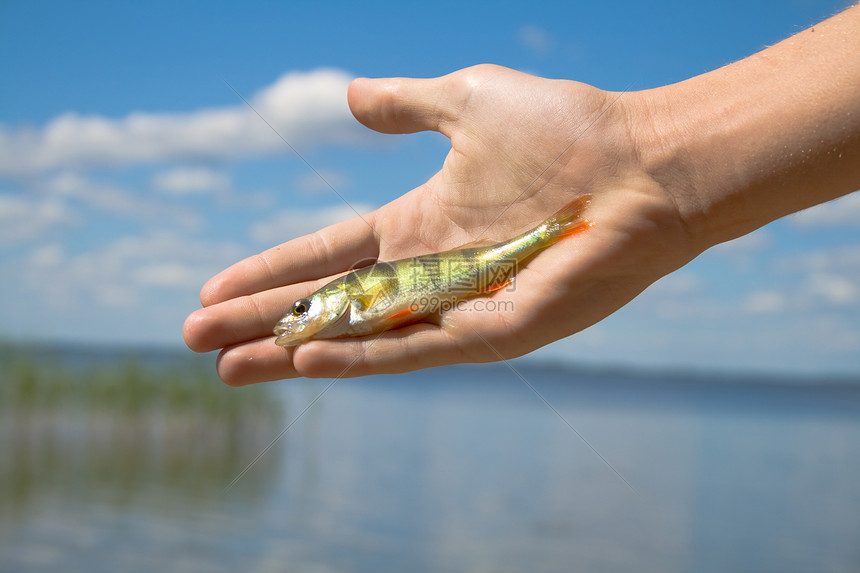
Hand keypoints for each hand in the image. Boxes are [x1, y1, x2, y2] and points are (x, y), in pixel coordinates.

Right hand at [183, 64, 689, 383]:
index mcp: (419, 224)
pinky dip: (362, 357)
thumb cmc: (568, 129)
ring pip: (362, 337)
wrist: (645, 160)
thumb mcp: (466, 101)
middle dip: (263, 323)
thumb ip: (408, 106)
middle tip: (196, 343)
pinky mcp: (497, 329)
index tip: (212, 290)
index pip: (327, 254)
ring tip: (231, 370)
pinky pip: (419, 349)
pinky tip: (308, 360)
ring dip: (295, 353)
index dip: (271, 271)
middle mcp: (431, 272)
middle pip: (330, 304)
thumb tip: (351, 96)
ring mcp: (461, 305)